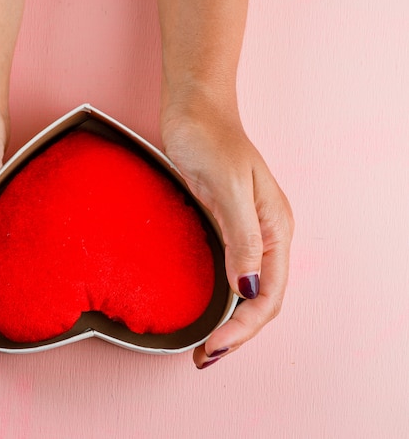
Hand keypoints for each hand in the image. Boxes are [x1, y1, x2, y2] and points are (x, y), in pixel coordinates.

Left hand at [161, 112, 293, 369]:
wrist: (194, 111)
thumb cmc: (211, 140)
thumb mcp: (228, 187)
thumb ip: (242, 237)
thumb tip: (250, 289)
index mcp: (275, 229)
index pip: (269, 295)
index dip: (243, 328)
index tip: (213, 347)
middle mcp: (265, 237)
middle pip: (260, 301)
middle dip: (238, 335)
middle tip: (204, 358)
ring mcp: (244, 234)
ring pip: (245, 293)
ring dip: (230, 324)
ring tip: (207, 349)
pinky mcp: (222, 228)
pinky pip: (228, 275)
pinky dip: (220, 302)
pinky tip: (206, 313)